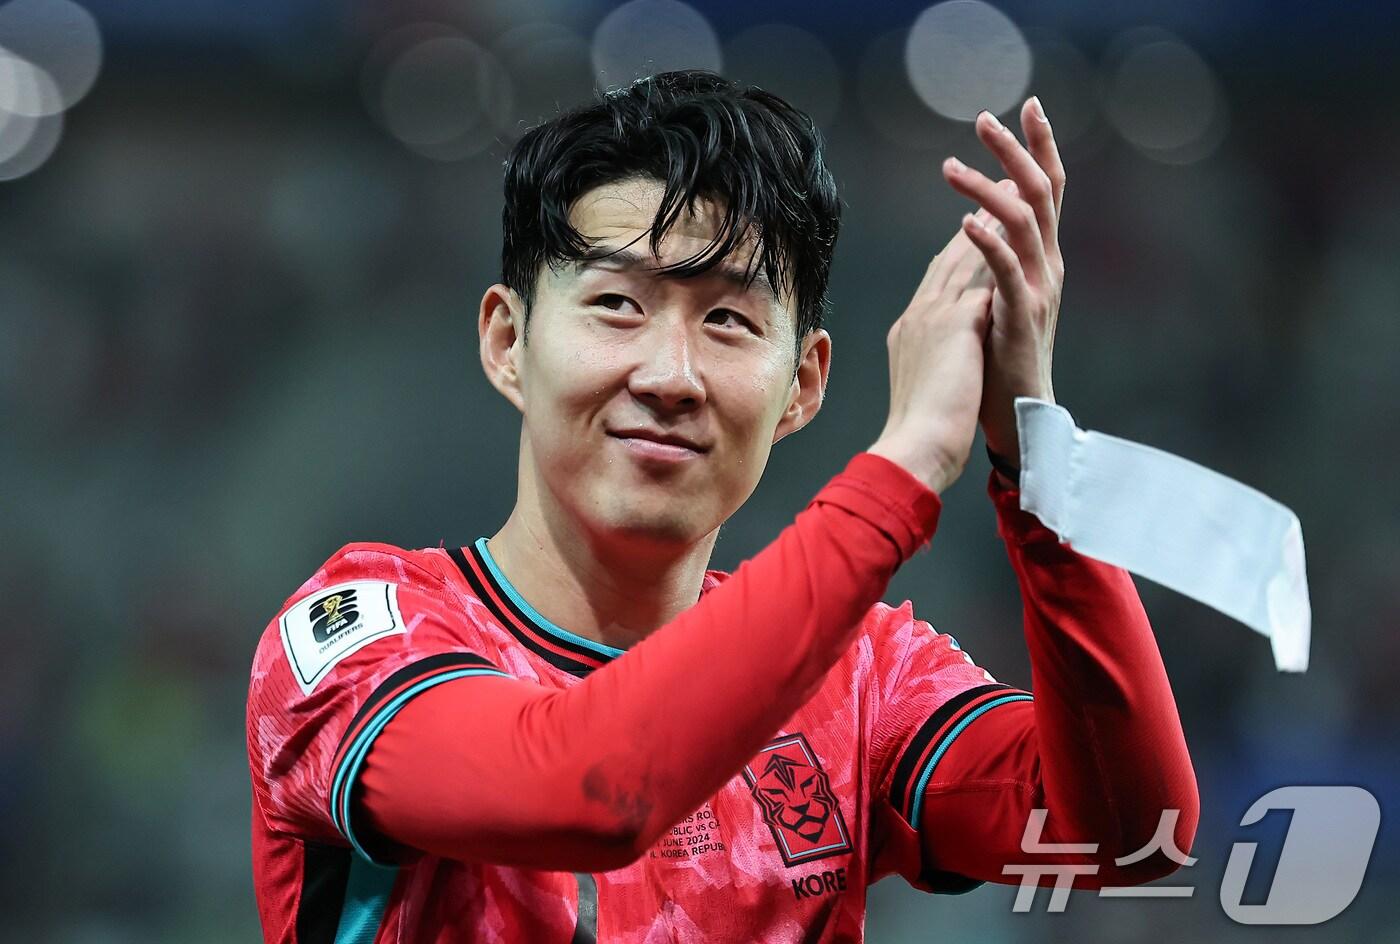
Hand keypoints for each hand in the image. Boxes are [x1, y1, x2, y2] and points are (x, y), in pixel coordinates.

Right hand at [868, 202, 999, 493]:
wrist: (914, 447)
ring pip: (964, 257)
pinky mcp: (954, 323)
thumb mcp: (924, 388)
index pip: (936, 284)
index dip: (956, 255)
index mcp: (910, 332)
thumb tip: (946, 357)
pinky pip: (980, 274)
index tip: (974, 232)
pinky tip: (1018, 230)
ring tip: (1009, 194)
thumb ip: (933, 363)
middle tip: (996, 193)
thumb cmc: (920, 434)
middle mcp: (918, 315)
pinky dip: (997, 249)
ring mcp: (933, 316)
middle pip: (948, 260)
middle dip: (973, 226)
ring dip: (988, 223)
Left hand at [942, 96, 1066, 461]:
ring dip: (987, 190)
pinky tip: (964, 222)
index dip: (1038, 148)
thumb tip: (980, 220)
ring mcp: (1037, 291)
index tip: (1025, 108)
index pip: (1043, 191)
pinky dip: (987, 242)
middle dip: (1015, 152)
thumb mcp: (994, 297)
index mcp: (1040, 259)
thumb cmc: (997, 360)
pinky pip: (1007, 271)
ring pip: (1023, 223)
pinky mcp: (1021, 317)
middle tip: (985, 120)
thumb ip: (993, 258)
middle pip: (1040, 193)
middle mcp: (1047, 267)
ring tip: (952, 168)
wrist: (1011, 417)